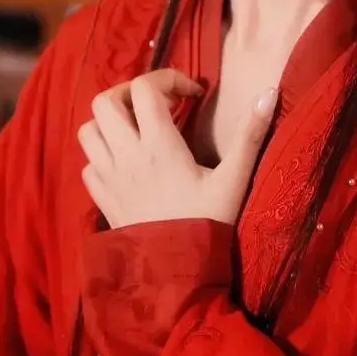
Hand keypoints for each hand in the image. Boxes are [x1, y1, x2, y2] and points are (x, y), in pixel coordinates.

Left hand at [78, 68, 277, 229]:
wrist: (179, 276)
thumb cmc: (209, 224)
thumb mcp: (234, 180)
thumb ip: (250, 134)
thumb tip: (268, 92)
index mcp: (158, 145)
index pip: (144, 89)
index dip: (167, 79)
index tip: (192, 94)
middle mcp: (126, 156)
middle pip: (104, 101)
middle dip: (129, 93)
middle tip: (157, 104)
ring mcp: (109, 178)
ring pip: (88, 130)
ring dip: (110, 122)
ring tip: (138, 129)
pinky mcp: (102, 199)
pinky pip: (88, 164)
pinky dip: (102, 155)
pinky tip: (126, 163)